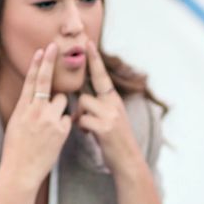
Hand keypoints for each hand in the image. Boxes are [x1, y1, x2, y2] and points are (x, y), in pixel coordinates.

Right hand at [0, 43, 71, 188]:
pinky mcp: (61, 130)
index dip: (38, 64)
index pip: (30, 81)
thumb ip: (27, 109)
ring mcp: (49, 119)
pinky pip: (68, 119)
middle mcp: (35, 110)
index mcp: (22, 108)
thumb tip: (36, 97)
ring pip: (63, 101)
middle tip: (54, 46)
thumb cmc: (16, 149)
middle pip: (46, 81)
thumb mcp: (16, 124)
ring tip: (50, 125)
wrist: (21, 170)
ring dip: (61, 107)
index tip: (43, 50)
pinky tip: (55, 137)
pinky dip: (64, 125)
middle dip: (50, 63)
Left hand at [76, 38, 142, 173]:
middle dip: (80, 105)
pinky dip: (82, 128)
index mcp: (114, 101)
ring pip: (82, 106)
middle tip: (74, 94)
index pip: (102, 76)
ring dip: (80, 118)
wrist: (128, 160)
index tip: (88, 43)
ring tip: (88, 129)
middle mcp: (114, 105)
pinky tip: (89, 134)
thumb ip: (100, 107)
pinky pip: (82, 120)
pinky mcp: (104, 128)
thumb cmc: (115, 141)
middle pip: (86, 94)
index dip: (95, 60)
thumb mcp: (111, 119)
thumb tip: (82, 100)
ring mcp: (110, 116)